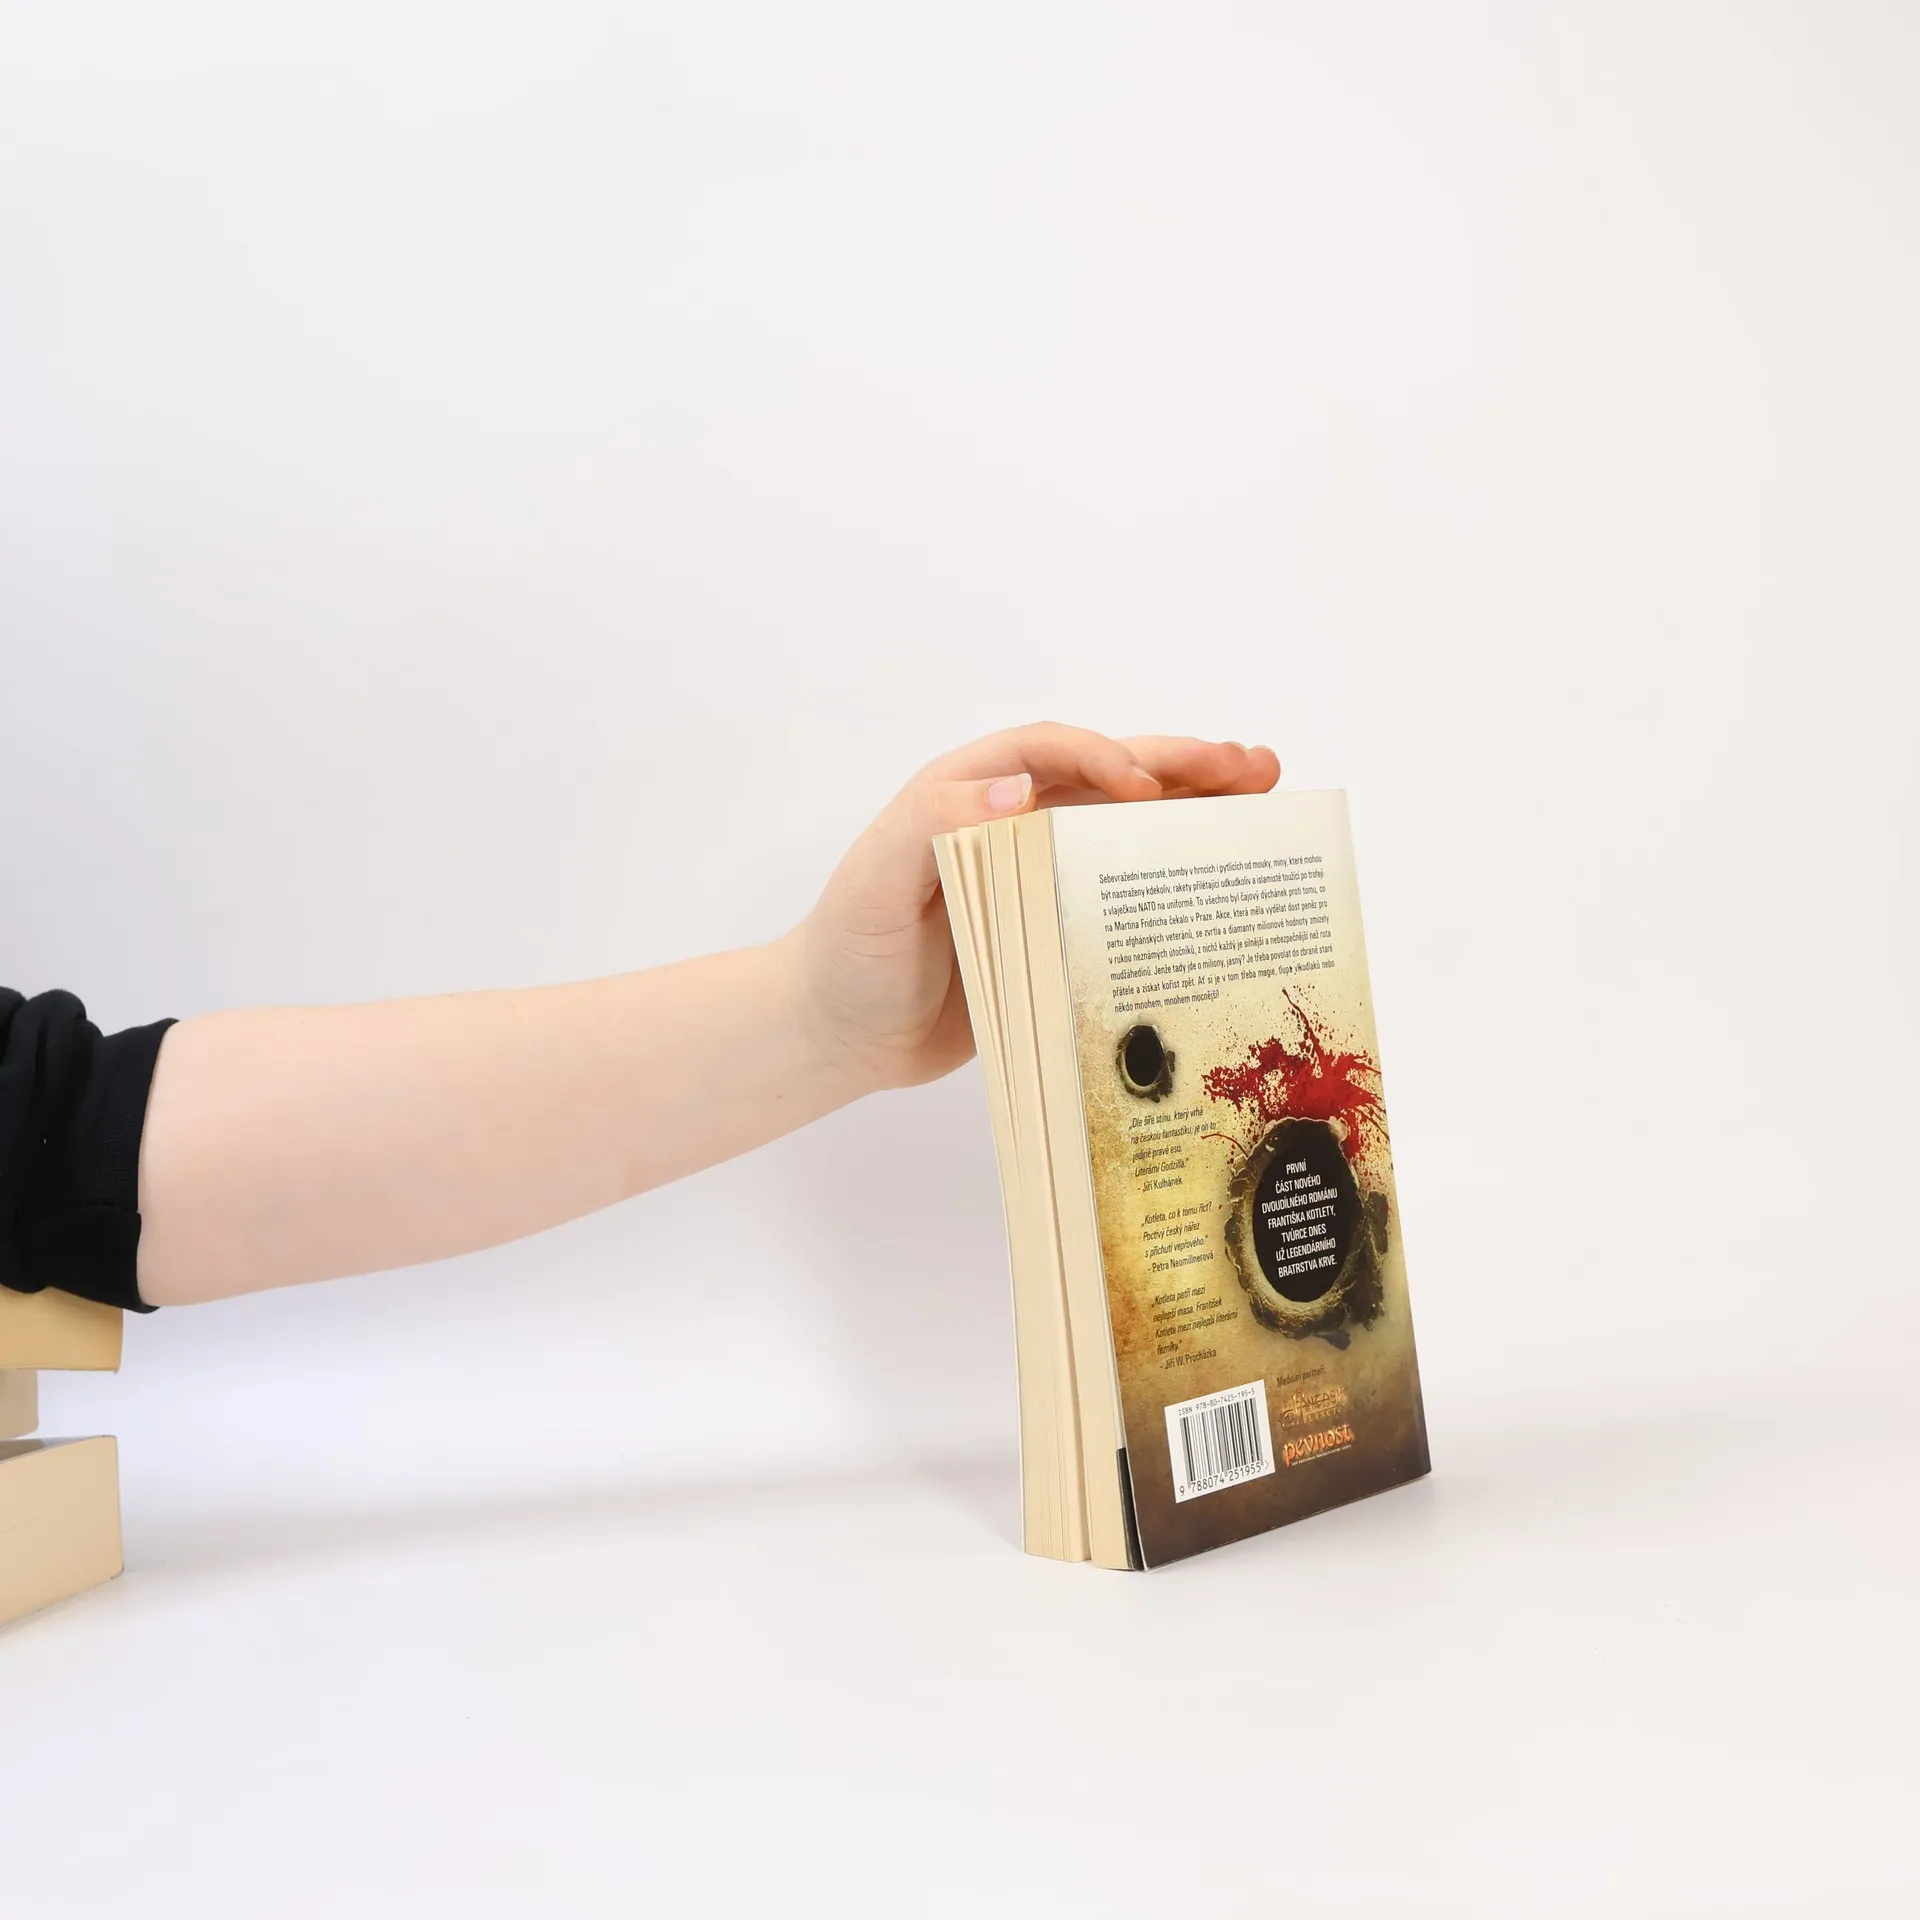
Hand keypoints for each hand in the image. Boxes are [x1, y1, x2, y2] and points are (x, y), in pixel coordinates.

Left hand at [793, 723, 1281, 1093]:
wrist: (839, 1035)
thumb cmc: (847, 953)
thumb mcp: (874, 884)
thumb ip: (930, 826)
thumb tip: (1012, 786)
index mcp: (968, 794)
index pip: (1048, 755)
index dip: (1103, 757)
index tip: (1145, 785)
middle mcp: (1014, 823)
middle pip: (1111, 779)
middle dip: (1183, 767)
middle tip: (1252, 767)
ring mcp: (1041, 875)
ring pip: (1131, 828)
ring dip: (1198, 810)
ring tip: (1265, 796)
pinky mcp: (1059, 928)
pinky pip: (1127, 895)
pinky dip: (1180, 881)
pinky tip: (1231, 880)